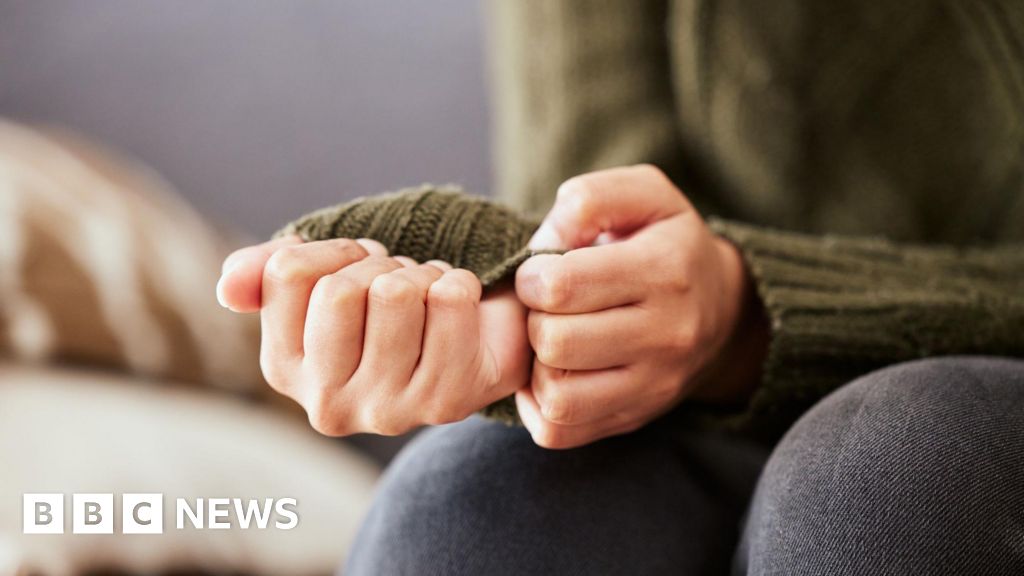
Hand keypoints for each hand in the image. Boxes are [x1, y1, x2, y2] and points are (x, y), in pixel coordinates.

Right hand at [216, 237, 529, 435]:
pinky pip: (450, 299)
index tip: (359, 268)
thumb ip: (265, 272)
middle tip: (398, 285)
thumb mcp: (322, 280)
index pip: (289, 272)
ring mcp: (386, 411)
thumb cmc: (389, 307)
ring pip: (396, 292)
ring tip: (427, 298)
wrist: (476, 339)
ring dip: (421, 275)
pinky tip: (458, 310)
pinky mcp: (445, 403)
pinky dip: (459, 283)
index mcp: (283, 370)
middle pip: (340, 290)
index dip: (336, 251)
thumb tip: (230, 287)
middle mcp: (326, 405)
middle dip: (379, 266)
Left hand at [514, 164, 767, 448]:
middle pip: (555, 342)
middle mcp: (667, 335)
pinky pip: (560, 431)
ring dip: (536, 366)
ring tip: (550, 340)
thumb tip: (545, 245)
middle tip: (546, 308)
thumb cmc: (667, 242)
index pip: (563, 285)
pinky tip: (550, 374)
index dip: (532, 275)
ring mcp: (654, 386)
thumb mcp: (644, 195)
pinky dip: (539, 406)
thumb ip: (590, 199)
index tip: (542, 272)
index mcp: (664, 271)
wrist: (724, 308)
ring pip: (557, 395)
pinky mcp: (635, 419)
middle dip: (533, 319)